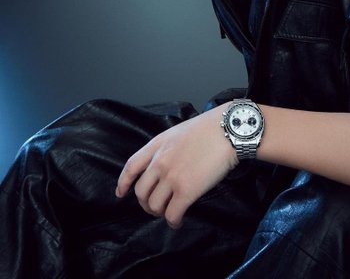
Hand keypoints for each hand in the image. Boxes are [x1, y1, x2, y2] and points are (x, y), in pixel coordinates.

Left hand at [115, 103, 237, 228]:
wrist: (228, 131)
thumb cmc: (210, 128)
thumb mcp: (179, 132)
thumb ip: (167, 148)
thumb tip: (166, 165)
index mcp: (157, 145)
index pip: (131, 167)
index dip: (124, 183)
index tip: (121, 193)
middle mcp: (160, 162)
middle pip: (141, 192)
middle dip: (146, 204)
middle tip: (156, 207)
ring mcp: (171, 177)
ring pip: (154, 206)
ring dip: (160, 213)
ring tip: (171, 213)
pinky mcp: (186, 191)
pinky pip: (172, 214)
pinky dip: (173, 221)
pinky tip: (179, 220)